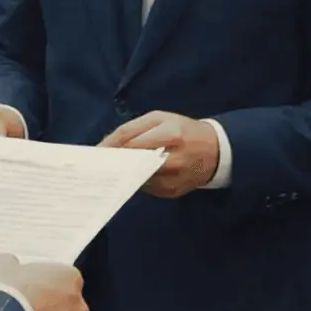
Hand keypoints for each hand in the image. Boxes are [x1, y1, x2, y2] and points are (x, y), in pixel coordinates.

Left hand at [99, 111, 218, 198]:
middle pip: (133, 162)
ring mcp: (173, 179)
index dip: (110, 146)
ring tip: (112, 168)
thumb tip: (107, 145)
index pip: (132, 141)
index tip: (95, 151)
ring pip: (137, 177)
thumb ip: (134, 129)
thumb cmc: (183, 129)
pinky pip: (146, 187)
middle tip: (98, 162)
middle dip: (115, 162)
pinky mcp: (172, 192)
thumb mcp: (161, 118)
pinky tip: (131, 175)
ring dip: (124, 173)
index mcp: (171, 134)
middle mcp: (173, 158)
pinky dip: (136, 180)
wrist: (215, 150)